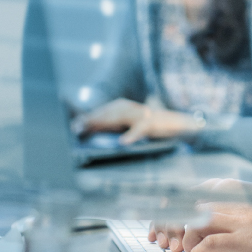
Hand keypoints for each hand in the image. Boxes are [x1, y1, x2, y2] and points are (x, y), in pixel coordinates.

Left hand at [72, 98, 202, 143]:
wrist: (178, 125)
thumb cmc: (150, 128)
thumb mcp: (130, 126)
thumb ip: (115, 127)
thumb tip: (91, 133)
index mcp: (125, 108)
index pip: (103, 111)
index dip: (89, 116)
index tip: (74, 125)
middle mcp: (132, 108)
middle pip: (108, 112)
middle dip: (91, 119)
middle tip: (77, 128)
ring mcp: (142, 114)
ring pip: (120, 117)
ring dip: (103, 123)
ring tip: (89, 129)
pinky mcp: (152, 124)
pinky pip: (140, 129)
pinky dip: (131, 135)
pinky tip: (122, 143)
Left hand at [151, 201, 251, 251]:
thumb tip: (235, 238)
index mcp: (246, 204)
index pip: (205, 197)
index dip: (182, 207)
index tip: (169, 220)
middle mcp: (242, 208)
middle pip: (194, 206)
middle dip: (175, 222)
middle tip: (167, 239)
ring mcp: (244, 222)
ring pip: (198, 222)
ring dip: (183, 239)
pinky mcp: (249, 240)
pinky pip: (211, 243)